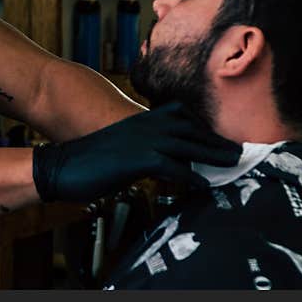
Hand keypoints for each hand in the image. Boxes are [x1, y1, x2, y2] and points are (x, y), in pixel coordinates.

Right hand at [32, 101, 240, 201]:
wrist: (63, 165)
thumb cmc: (90, 160)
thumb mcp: (121, 148)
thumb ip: (144, 150)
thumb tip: (163, 164)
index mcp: (141, 120)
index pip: (181, 117)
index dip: (203, 128)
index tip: (220, 138)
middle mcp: (145, 125)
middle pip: (191, 128)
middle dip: (215, 140)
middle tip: (239, 150)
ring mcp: (142, 140)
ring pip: (188, 144)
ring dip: (213, 154)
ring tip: (233, 163)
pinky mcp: (138, 158)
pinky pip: (173, 166)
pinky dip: (191, 176)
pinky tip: (203, 185)